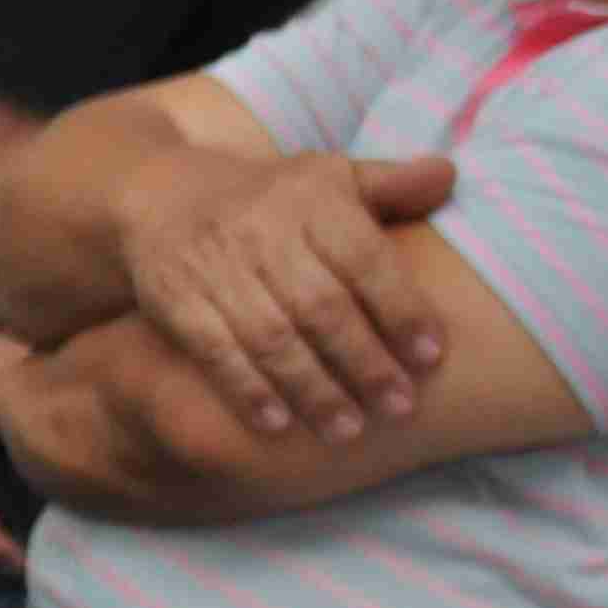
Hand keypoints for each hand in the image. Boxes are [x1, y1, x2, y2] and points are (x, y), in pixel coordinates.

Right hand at [115, 145, 457, 442]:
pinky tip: (279, 426)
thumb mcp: (330, 177)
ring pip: (270, 336)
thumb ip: (390, 184)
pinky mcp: (174, 298)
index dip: (400, 309)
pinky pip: (213, 349)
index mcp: (312, 198)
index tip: (432, 357)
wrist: (160, 193)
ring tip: (348, 431)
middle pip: (320, 306)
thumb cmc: (273, 198)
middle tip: (400, 408)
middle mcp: (262, 231)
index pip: (364, 258)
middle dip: (363, 362)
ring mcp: (215, 266)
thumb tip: (448, 176)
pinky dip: (246, 389)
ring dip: (312, 389)